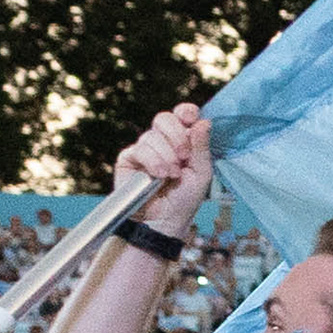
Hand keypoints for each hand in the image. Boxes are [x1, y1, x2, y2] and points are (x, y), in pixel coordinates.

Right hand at [115, 103, 214, 236]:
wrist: (164, 220)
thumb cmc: (184, 199)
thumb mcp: (201, 173)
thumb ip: (202, 148)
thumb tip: (204, 121)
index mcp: (182, 140)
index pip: (182, 115)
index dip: (186, 112)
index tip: (191, 118)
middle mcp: (162, 141)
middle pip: (164, 118)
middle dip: (177, 135)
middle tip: (184, 157)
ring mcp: (145, 148)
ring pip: (152, 135)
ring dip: (167, 156)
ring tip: (172, 175)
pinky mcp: (129, 158)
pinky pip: (140, 149)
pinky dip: (153, 162)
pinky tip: (159, 176)